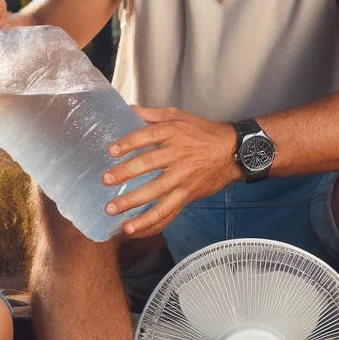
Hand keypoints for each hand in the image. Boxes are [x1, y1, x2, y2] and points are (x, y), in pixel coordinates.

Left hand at [100, 107, 239, 239]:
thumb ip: (152, 115)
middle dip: (125, 173)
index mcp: (173, 133)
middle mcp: (177, 155)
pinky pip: (167, 212)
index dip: (128, 143)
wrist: (233, 152)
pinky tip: (133, 229)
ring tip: (112, 210)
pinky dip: (150, 223)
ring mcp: (183, 178)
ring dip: (133, 203)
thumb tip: (128, 110)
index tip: (112, 151)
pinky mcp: (188, 195)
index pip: (146, 136)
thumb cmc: (203, 133)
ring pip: (156, 193)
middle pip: (148, 164)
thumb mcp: (179, 116)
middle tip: (105, 180)